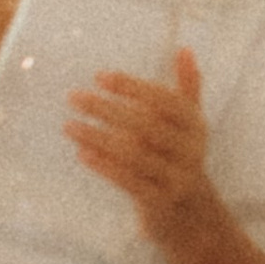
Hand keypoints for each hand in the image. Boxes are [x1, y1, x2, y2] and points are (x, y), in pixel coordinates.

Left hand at [66, 45, 217, 238]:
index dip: (132, 87)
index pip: (164, 100)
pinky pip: (129, 181)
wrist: (192, 215)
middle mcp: (189, 149)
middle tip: (74, 97)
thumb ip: (187, 88)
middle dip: (107, 109)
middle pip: (145, 124)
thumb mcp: (190, 124)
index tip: (100, 77)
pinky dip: (105, 166)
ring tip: (69, 125)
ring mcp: (176, 176)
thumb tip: (184, 48)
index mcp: (195, 125)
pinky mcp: (160, 201)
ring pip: (133, 153)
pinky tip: (82, 153)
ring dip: (98, 137)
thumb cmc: (181, 158)